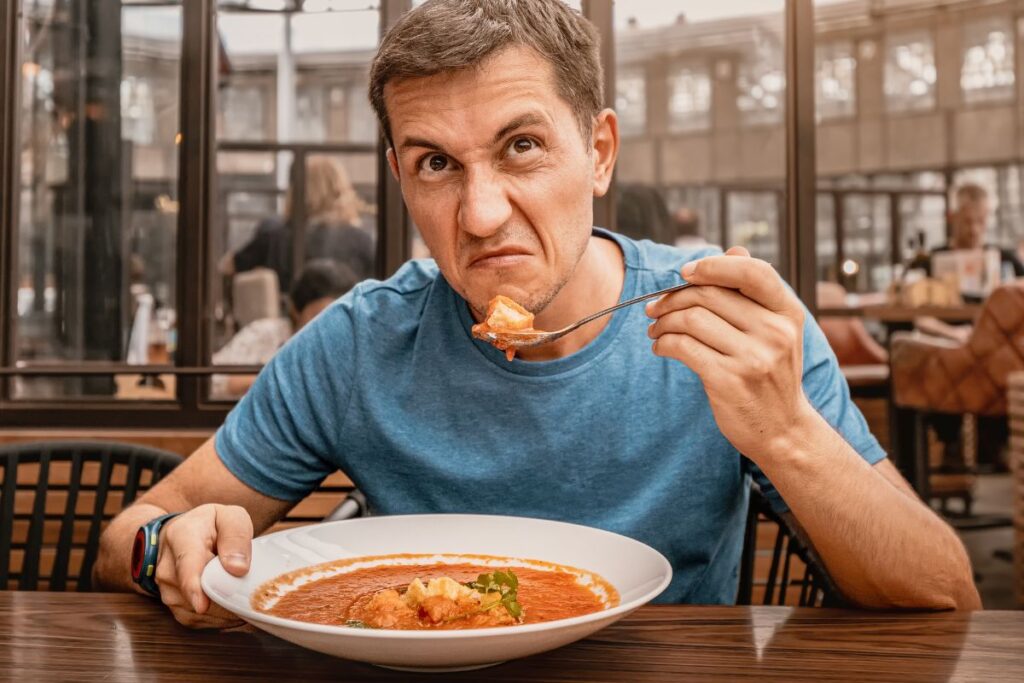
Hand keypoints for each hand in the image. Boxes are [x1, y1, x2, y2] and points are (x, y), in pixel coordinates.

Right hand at [154, 503, 252, 628]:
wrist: (182, 536)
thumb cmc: (211, 526)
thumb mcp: (229, 517)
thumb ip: (236, 536)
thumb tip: (238, 569)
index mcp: (181, 537)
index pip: (186, 565)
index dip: (194, 587)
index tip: (202, 606)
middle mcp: (168, 567)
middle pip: (198, 594)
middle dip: (228, 597)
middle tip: (254, 592)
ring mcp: (168, 591)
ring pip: (201, 613)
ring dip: (227, 608)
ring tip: (242, 590)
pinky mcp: (177, 608)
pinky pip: (202, 621)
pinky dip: (222, 617)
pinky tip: (232, 602)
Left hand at [645, 247, 813, 461]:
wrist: (783, 430)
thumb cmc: (771, 375)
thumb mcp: (777, 331)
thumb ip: (754, 293)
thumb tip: (734, 249)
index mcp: (787, 313)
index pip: (752, 271)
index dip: (713, 265)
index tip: (684, 273)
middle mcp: (774, 332)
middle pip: (709, 294)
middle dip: (673, 297)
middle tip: (655, 308)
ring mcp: (753, 357)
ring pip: (691, 319)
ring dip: (663, 322)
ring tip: (655, 329)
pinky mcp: (728, 380)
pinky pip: (683, 347)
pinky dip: (664, 343)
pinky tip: (661, 347)